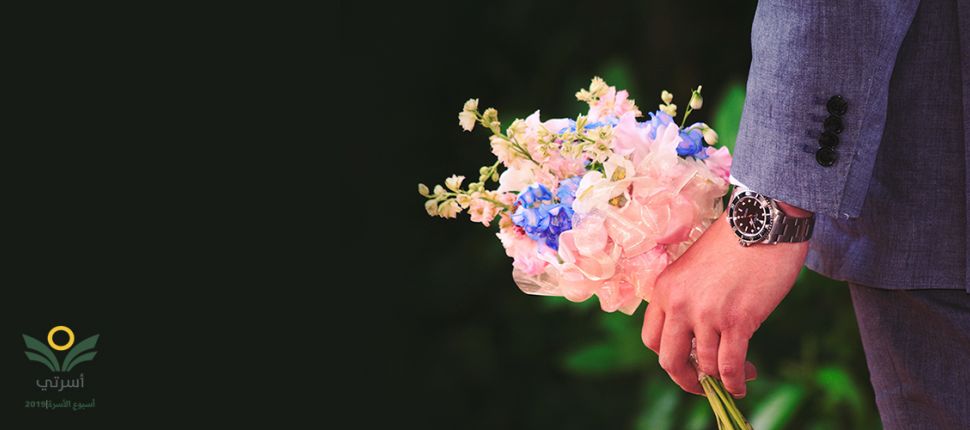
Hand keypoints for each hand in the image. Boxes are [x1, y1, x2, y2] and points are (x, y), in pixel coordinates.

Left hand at [641, 206, 808, 396]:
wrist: (763, 221)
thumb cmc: (734, 243)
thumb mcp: (693, 268)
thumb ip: (687, 298)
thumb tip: (696, 337)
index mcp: (664, 289)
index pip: (651, 339)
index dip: (668, 357)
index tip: (685, 362)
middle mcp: (679, 303)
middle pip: (669, 360)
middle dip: (686, 379)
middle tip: (703, 384)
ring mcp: (706, 313)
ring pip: (705, 366)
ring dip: (722, 378)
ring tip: (742, 373)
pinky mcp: (736, 320)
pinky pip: (730, 365)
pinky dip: (736, 382)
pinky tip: (744, 383)